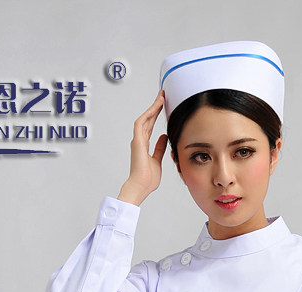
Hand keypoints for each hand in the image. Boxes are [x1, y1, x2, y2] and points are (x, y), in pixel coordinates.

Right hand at [117, 90, 167, 205]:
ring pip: (145, 118)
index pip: (150, 126)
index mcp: (143, 145)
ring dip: (153, 107)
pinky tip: (155, 106)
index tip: (162, 106)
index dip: (156, 115)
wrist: (140, 186)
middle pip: (148, 119)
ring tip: (161, 97)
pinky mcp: (137, 141)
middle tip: (162, 95)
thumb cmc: (147, 179)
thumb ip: (159, 148)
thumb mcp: (158, 160)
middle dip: (155, 107)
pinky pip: (141, 123)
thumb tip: (164, 137)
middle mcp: (139, 140)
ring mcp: (137, 140)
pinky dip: (148, 114)